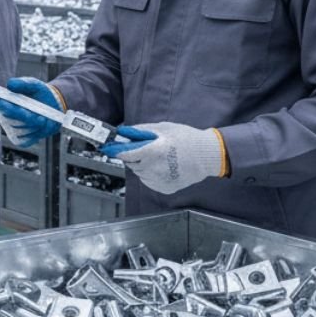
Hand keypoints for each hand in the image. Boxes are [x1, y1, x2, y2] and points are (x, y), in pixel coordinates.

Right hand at [0, 77, 63, 147]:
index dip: (1, 104)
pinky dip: (35, 135)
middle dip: (26, 117)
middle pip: (11, 119)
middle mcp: (5, 116)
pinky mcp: (19, 140)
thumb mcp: (33, 84)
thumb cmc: (38, 93)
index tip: (7, 101)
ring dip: (35, 125)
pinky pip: (25, 141)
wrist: (51, 105)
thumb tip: (10, 84)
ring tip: (44, 118)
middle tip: (39, 116)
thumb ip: (22, 83)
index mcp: (4, 101)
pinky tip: (41, 127)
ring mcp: (11, 129)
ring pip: (21, 130)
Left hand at [101, 122, 225, 194]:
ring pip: (139, 173)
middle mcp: (154, 168)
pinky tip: (163, 166)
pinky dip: (151, 174)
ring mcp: (159, 180)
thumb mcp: (163, 128)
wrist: (207, 155)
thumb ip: (141, 130)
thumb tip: (123, 131)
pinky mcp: (164, 188)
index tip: (109, 148)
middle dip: (134, 156)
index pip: (125, 154)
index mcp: (153, 152)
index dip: (116, 150)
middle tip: (147, 149)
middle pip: (131, 163)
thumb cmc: (187, 139)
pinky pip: (149, 181)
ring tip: (159, 158)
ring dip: (143, 166)